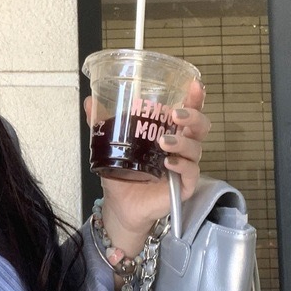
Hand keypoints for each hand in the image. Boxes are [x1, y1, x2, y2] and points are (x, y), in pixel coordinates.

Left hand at [84, 79, 209, 256]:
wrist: (121, 204)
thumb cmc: (123, 173)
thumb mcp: (110, 146)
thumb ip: (102, 124)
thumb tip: (90, 101)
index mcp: (169, 131)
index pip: (188, 112)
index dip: (195, 98)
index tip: (195, 86)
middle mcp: (181, 146)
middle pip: (200, 127)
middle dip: (193, 116)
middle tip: (175, 115)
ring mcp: (185, 166)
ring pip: (196, 148)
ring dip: (182, 141)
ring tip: (164, 142)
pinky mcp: (184, 186)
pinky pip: (191, 172)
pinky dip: (181, 165)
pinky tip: (168, 163)